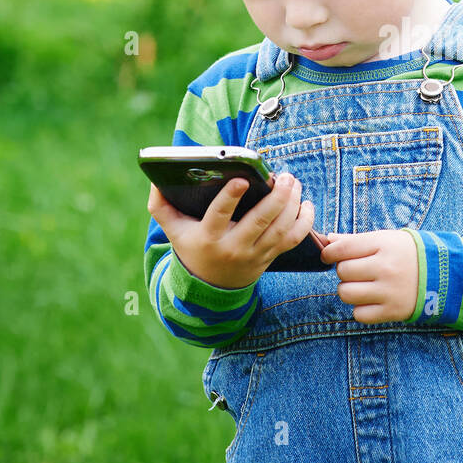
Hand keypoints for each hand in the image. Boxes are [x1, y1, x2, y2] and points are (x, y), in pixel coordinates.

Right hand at [147, 172, 315, 289]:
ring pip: (280, 229)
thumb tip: (156, 181)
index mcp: (209, 237)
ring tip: (294, 182)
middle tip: (284, 175)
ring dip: (292, 204)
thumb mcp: (173, 229)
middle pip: (260, 221)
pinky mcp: (270, 257)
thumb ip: (161, 205)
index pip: (219, 216)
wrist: (209, 287)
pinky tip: (306, 204)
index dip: (230, 197)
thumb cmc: (192, 247)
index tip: (242, 179)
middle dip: (277, 196)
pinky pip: (292, 240)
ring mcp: (255, 254)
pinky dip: (304, 222)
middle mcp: (234, 247)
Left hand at [319, 229, 418, 323]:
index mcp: (384, 245)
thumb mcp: (386, 239)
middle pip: (343, 271)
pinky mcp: (392, 311)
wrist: (444, 275)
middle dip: (345, 271)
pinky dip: (360, 308)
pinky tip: (371, 300)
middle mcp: (386, 268)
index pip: (343, 248)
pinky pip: (359, 314)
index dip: (329, 252)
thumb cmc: (408, 253)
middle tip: (357, 270)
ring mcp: (389, 291)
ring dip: (349, 290)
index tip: (328, 256)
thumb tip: (327, 240)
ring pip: (346, 293)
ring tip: (361, 285)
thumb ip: (355, 240)